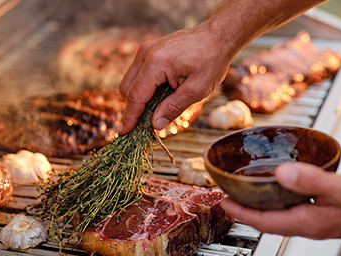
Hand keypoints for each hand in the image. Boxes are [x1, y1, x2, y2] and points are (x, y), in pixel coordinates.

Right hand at [118, 20, 234, 133]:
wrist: (217, 36)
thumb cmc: (211, 60)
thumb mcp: (197, 89)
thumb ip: (174, 107)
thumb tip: (155, 124)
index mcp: (156, 63)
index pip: (135, 96)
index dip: (129, 117)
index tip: (123, 133)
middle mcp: (146, 54)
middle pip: (126, 88)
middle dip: (133, 108)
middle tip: (144, 125)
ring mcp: (146, 50)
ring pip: (130, 81)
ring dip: (139, 98)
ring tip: (158, 108)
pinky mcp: (149, 50)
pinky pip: (138, 73)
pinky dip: (144, 87)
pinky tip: (161, 94)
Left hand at [220, 162, 340, 238]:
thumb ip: (311, 181)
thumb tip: (281, 174)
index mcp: (308, 222)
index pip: (262, 221)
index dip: (239, 212)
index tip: (221, 200)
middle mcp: (309, 225)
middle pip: (266, 220)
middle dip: (244, 209)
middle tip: (227, 195)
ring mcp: (317, 220)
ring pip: (279, 214)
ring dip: (260, 204)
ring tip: (247, 190)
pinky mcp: (326, 213)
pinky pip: (294, 207)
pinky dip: (280, 198)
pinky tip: (282, 185)